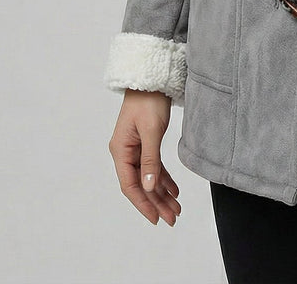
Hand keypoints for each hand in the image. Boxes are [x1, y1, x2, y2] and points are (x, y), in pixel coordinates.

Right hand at [108, 89, 181, 225]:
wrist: (152, 78)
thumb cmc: (148, 100)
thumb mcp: (152, 130)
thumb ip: (150, 160)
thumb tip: (149, 187)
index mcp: (120, 150)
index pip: (130, 185)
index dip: (143, 203)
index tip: (156, 218)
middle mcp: (125, 152)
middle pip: (141, 184)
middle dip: (156, 202)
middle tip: (173, 218)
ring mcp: (135, 148)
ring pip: (148, 177)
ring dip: (162, 193)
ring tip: (176, 209)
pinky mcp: (145, 143)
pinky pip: (154, 166)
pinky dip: (164, 178)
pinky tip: (174, 190)